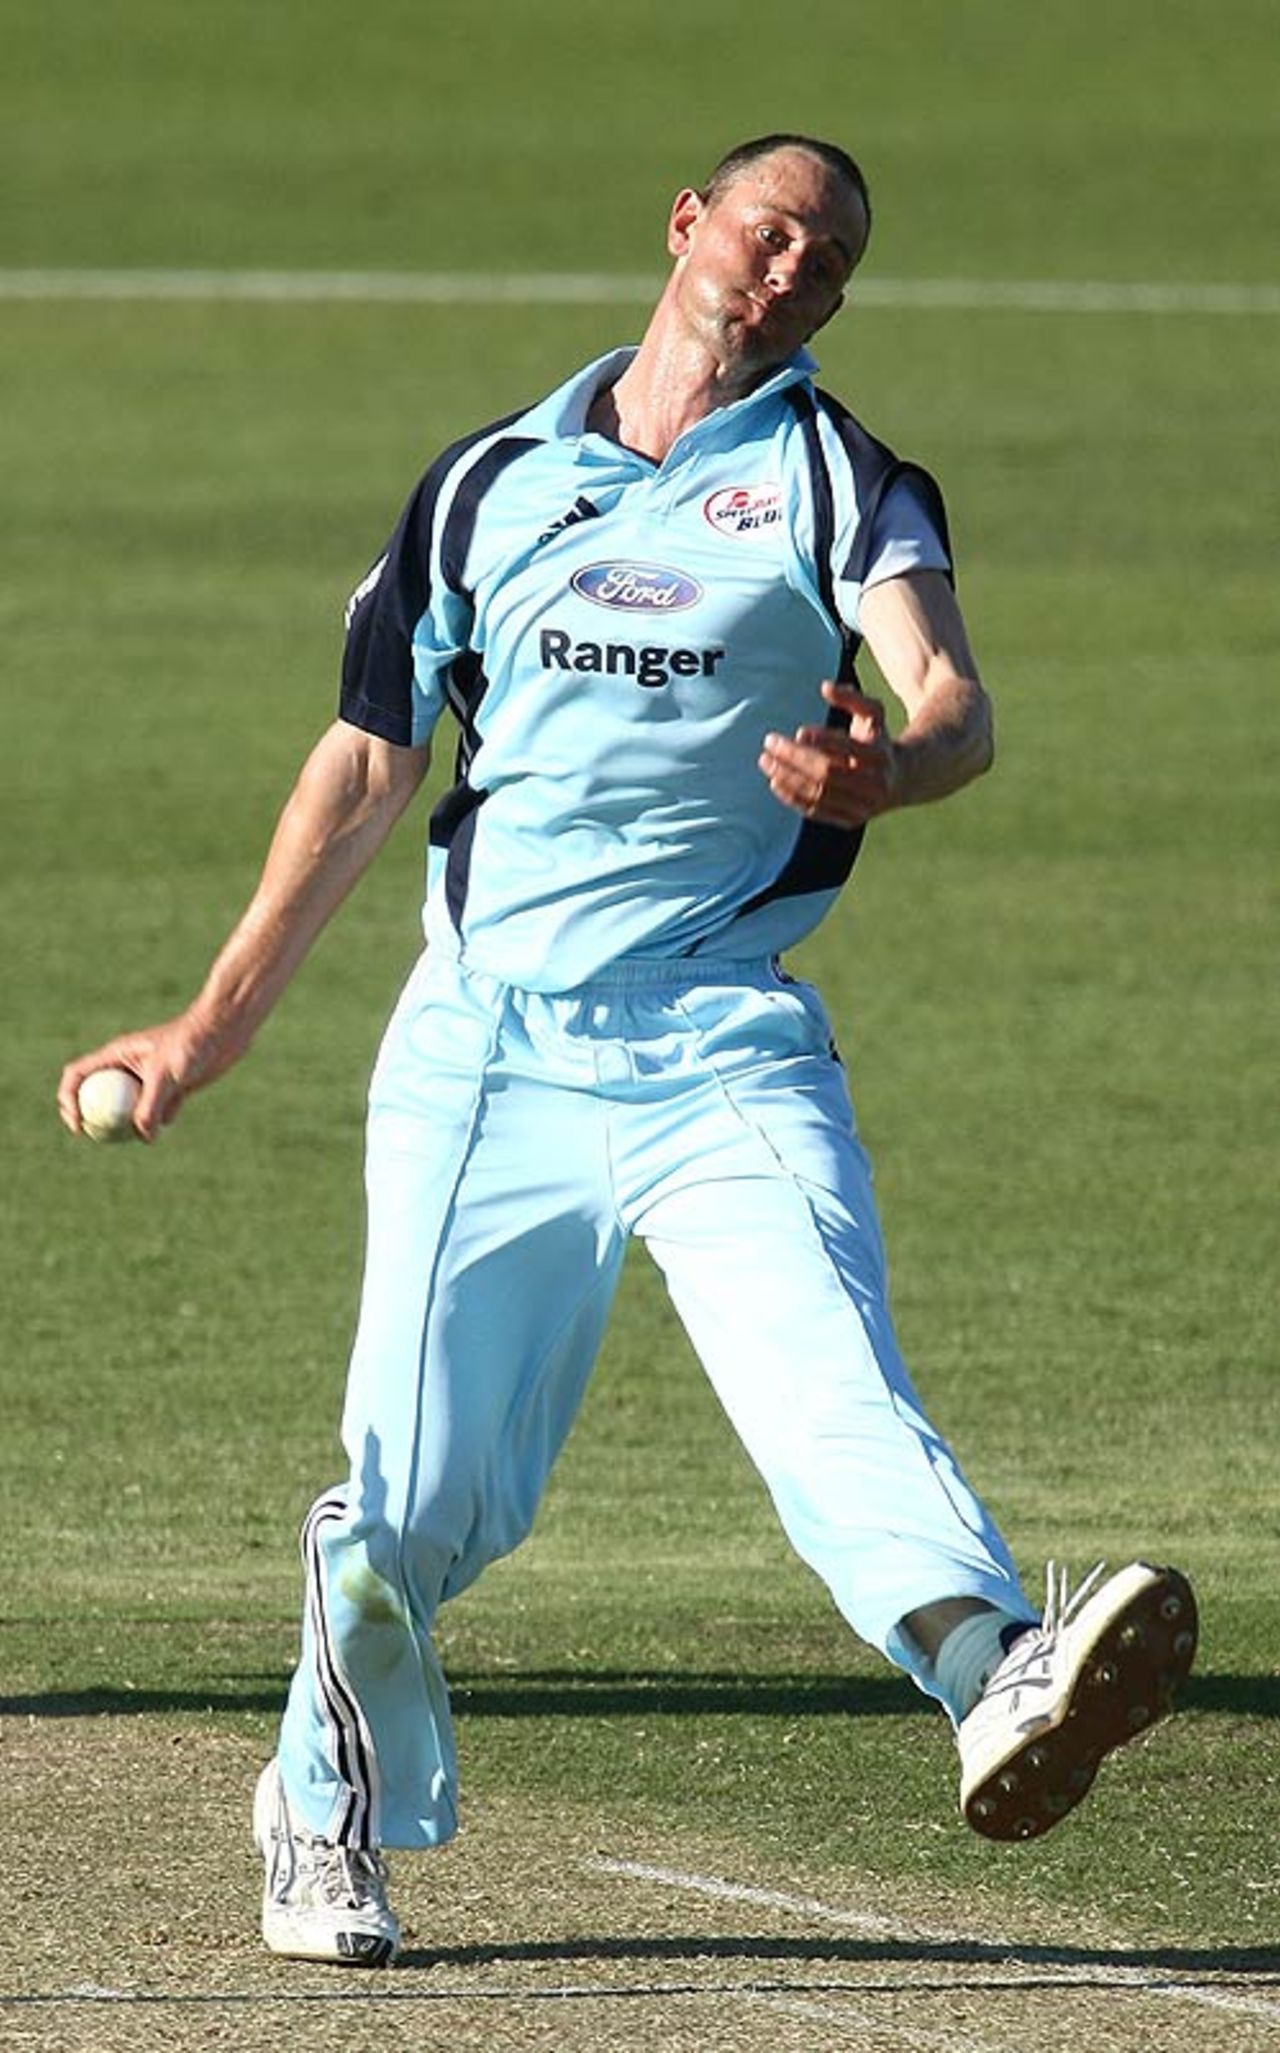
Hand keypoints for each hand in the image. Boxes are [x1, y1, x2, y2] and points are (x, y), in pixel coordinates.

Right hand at [57, 1009, 240, 1142]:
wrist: (223, 1031)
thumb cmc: (191, 1044)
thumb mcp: (166, 1074)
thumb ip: (150, 1104)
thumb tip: (142, 1136)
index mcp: (116, 1054)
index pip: (78, 1075)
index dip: (68, 1099)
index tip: (77, 1124)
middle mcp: (127, 1067)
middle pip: (97, 1095)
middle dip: (92, 1118)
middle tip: (96, 1138)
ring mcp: (148, 1079)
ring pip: (127, 1109)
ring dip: (126, 1126)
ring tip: (134, 1137)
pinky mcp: (170, 1090)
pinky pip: (155, 1115)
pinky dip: (156, 1125)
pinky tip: (165, 1128)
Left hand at [758, 681, 900, 826]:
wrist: (901, 779)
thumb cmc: (878, 739)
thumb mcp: (873, 714)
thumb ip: (851, 698)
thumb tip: (825, 687)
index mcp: (880, 756)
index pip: (847, 749)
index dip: (822, 741)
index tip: (797, 731)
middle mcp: (874, 785)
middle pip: (827, 773)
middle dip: (795, 758)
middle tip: (769, 743)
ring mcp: (863, 807)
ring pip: (819, 794)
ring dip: (788, 779)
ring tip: (766, 763)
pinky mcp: (850, 821)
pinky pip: (817, 812)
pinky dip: (793, 798)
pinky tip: (775, 782)